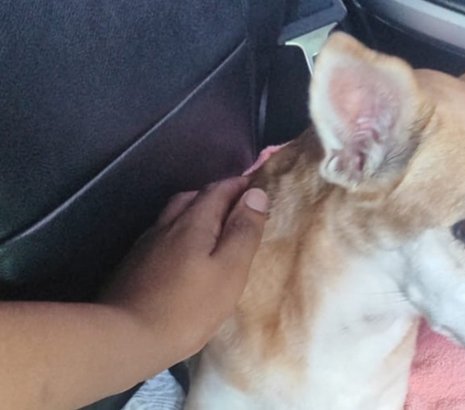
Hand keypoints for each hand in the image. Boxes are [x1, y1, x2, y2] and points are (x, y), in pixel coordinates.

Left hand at [101, 177, 267, 355]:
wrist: (126, 337)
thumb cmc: (188, 307)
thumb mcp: (229, 270)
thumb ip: (243, 231)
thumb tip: (255, 193)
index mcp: (194, 222)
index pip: (219, 190)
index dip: (239, 185)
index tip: (257, 186)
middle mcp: (167, 225)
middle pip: (192, 197)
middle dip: (216, 196)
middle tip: (236, 206)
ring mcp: (146, 245)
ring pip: (174, 216)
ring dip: (195, 212)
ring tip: (212, 227)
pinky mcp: (133, 265)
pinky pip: (162, 236)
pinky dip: (179, 233)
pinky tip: (182, 253)